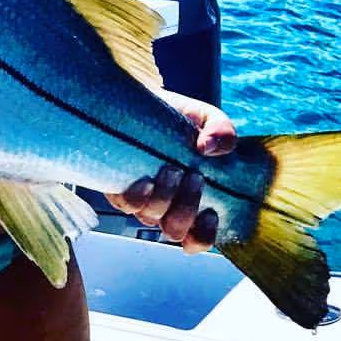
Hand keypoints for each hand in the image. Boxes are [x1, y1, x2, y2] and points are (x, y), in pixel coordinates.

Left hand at [107, 92, 235, 252]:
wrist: (143, 102)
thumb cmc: (180, 118)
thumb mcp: (208, 118)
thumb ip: (223, 131)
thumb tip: (210, 147)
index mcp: (193, 198)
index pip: (199, 237)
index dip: (203, 236)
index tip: (210, 213)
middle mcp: (166, 205)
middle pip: (175, 231)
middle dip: (187, 208)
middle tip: (194, 177)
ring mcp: (142, 198)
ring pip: (151, 218)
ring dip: (164, 199)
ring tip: (170, 170)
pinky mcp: (118, 185)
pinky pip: (125, 204)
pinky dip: (137, 196)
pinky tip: (145, 180)